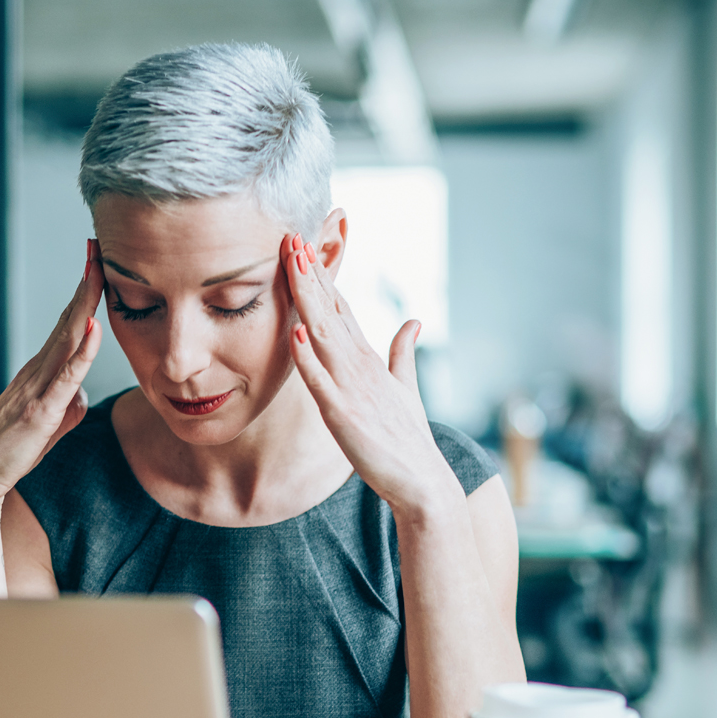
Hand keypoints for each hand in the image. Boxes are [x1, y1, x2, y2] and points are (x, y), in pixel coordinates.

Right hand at [0, 239, 105, 508]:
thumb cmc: (9, 453)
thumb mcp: (47, 427)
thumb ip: (66, 407)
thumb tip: (80, 394)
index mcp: (39, 373)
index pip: (67, 326)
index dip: (83, 296)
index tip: (96, 265)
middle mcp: (36, 371)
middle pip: (67, 320)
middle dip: (84, 283)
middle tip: (96, 247)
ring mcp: (37, 387)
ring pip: (66, 338)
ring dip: (84, 304)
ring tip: (97, 271)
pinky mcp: (40, 410)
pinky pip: (65, 376)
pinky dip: (81, 351)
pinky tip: (92, 329)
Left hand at [283, 232, 456, 513]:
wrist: (423, 482)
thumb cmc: (408, 439)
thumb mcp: (405, 388)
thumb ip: (403, 353)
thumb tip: (413, 320)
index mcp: (369, 359)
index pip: (341, 306)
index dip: (322, 276)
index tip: (305, 245)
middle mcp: (360, 365)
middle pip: (330, 309)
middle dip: (310, 273)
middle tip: (293, 235)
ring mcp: (351, 388)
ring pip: (324, 333)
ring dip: (307, 297)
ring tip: (293, 263)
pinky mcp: (343, 414)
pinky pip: (320, 382)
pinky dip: (307, 357)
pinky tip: (295, 332)